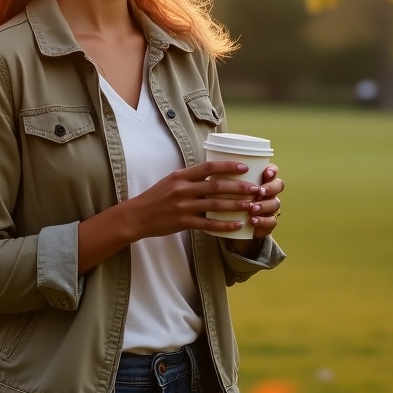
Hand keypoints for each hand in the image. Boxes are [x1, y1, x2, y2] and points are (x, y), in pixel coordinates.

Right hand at [125, 160, 258, 239]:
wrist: (137, 216)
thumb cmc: (156, 197)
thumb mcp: (171, 180)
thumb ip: (191, 177)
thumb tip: (214, 172)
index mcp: (181, 176)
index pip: (208, 167)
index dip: (228, 166)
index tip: (244, 167)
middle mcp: (183, 189)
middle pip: (216, 186)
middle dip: (238, 187)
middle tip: (255, 188)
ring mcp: (183, 206)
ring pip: (215, 205)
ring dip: (236, 205)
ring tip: (252, 206)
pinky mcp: (183, 222)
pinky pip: (208, 224)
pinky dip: (224, 225)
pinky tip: (237, 225)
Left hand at [226, 163, 283, 254]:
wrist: (231, 223)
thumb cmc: (226, 198)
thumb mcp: (224, 185)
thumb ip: (223, 174)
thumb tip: (211, 160)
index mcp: (260, 178)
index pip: (272, 170)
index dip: (272, 170)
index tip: (266, 172)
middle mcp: (268, 191)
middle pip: (278, 186)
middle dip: (270, 188)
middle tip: (259, 191)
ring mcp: (270, 207)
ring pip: (275, 204)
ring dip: (264, 205)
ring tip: (252, 208)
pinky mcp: (267, 222)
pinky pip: (271, 221)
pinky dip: (263, 221)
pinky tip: (253, 221)